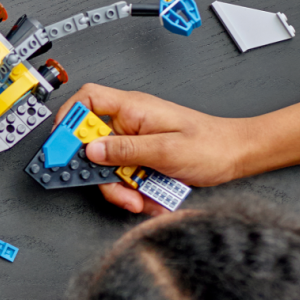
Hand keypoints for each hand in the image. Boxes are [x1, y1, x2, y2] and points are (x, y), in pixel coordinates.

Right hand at [51, 84, 264, 213]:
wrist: (237, 156)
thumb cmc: (211, 144)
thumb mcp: (165, 151)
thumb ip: (125, 150)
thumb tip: (90, 150)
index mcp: (133, 109)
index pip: (87, 100)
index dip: (68, 118)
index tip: (61, 144)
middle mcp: (130, 122)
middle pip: (92, 143)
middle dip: (99, 172)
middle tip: (108, 186)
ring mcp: (135, 141)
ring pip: (108, 166)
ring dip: (120, 188)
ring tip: (140, 199)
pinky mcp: (142, 157)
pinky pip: (125, 176)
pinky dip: (134, 191)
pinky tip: (150, 198)